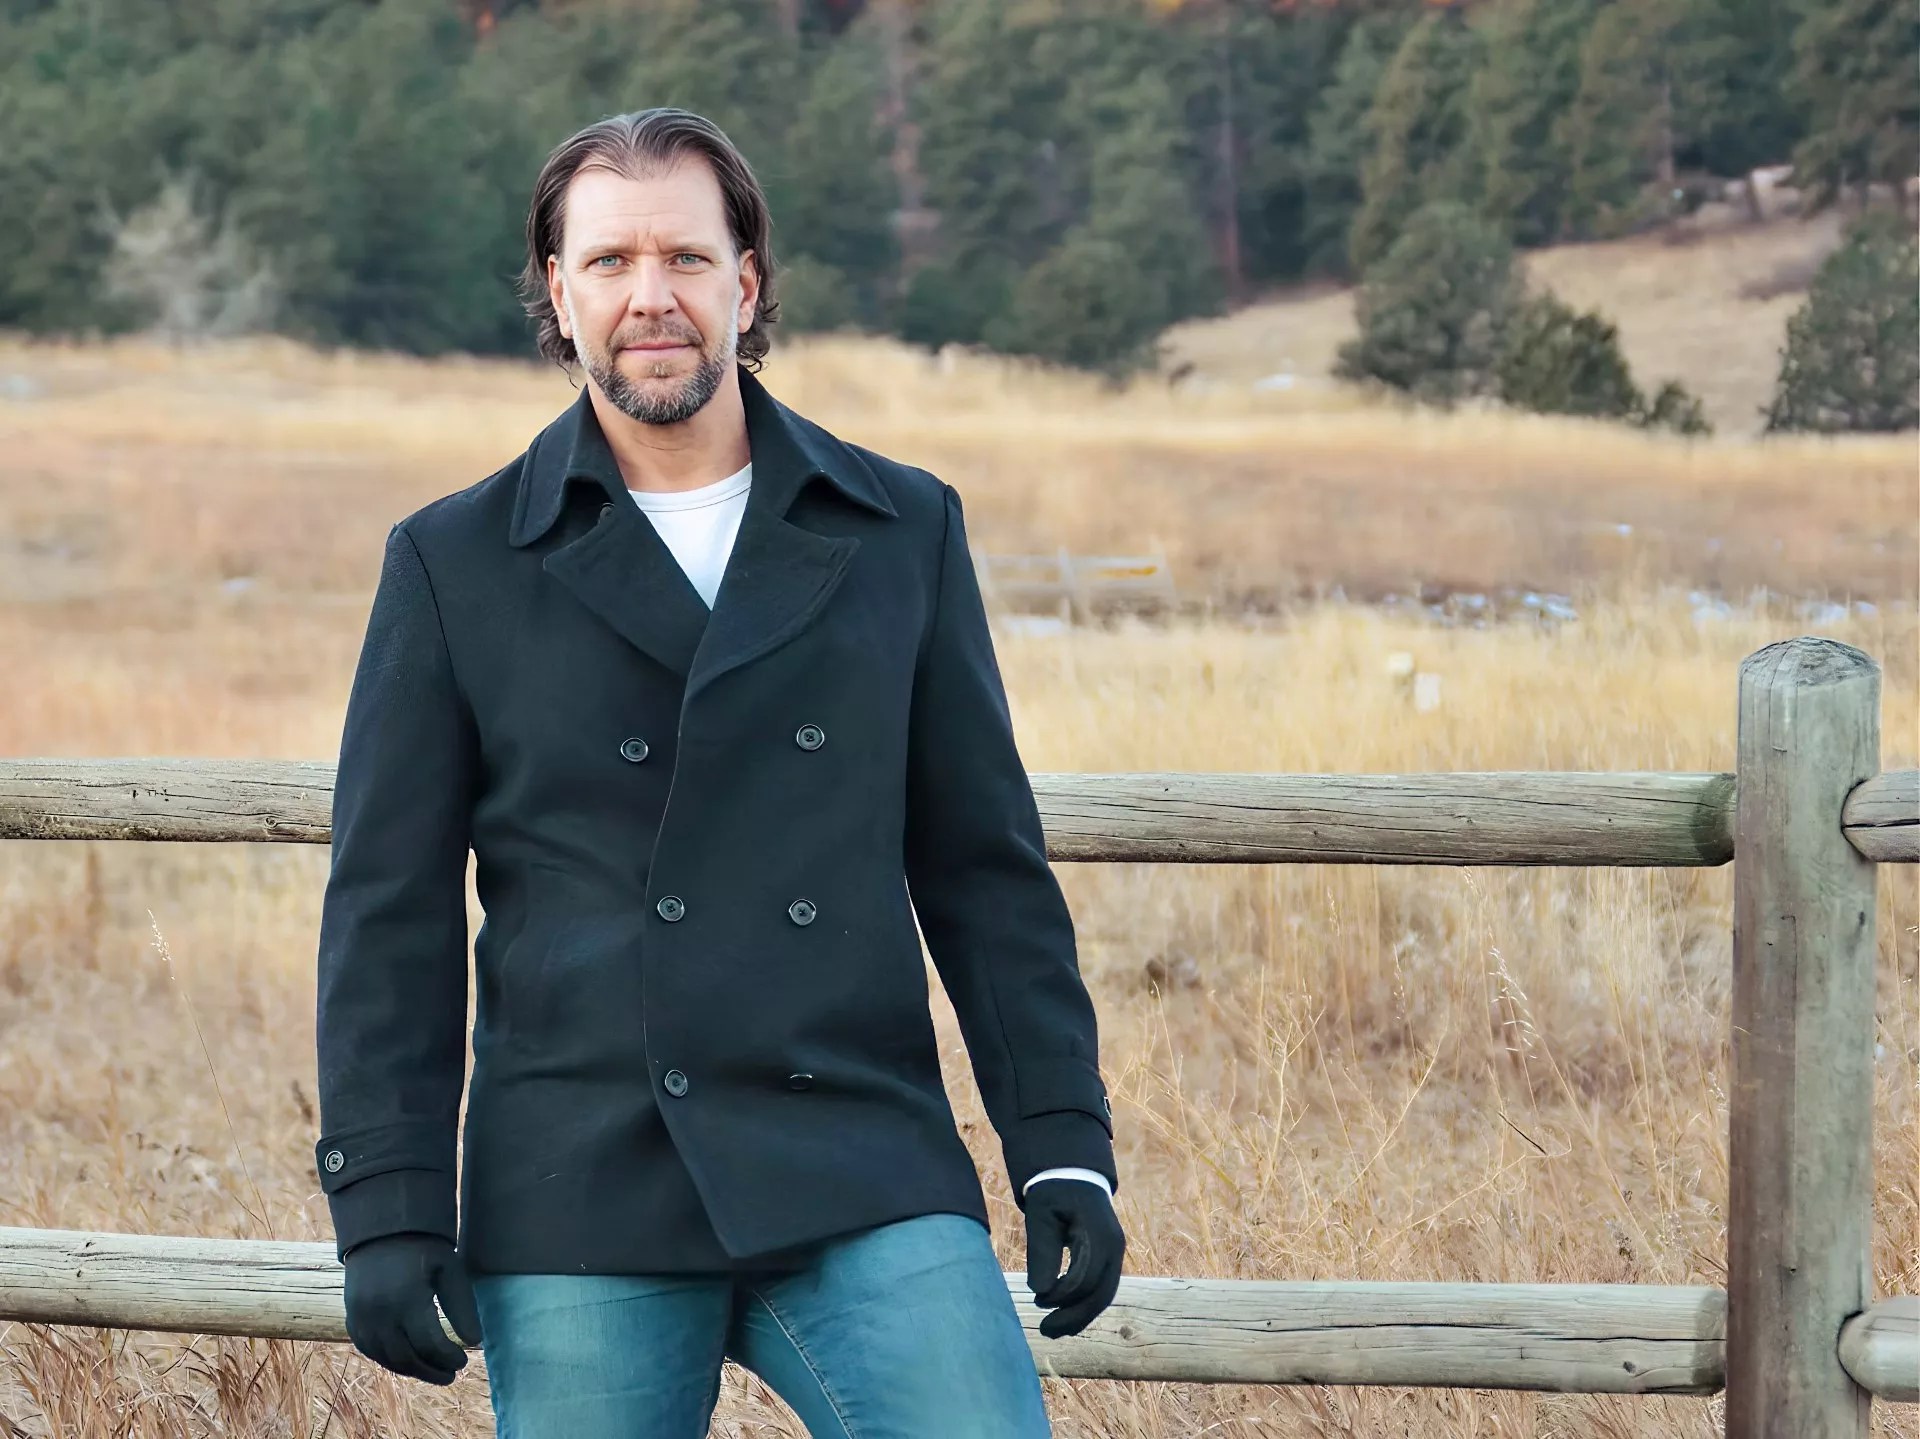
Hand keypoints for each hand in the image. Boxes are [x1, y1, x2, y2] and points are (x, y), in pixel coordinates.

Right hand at [341, 1232, 483, 1384]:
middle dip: (431, 1371)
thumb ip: (462, 1306)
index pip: (429, 1344)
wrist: (381, 1232)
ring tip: (435, 1372)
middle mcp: (379, 1313)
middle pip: (407, 1358)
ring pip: (387, 1359)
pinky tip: (410, 1361)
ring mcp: (361, 1318)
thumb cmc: (423, 1248)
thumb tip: (475, 1341)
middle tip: (452, 1375)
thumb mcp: (450, 1269)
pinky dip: (391, 1361)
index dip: (449, 1357)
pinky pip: (370, 1351)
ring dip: (412, 1370)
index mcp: (406, 1298)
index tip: (465, 1360)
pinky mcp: (351, 1320)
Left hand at [1022, 1177, 1124, 1338]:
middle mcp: (1115, 1247)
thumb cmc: (1053, 1193)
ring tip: (1052, 1330)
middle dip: (1074, 1316)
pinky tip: (1064, 1316)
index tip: (1036, 1299)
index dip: (1061, 1295)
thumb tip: (1038, 1291)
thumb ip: (1041, 1252)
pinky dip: (1084, 1305)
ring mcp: (1116, 1253)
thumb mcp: (1041, 1217)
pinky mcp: (1110, 1259)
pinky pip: (1102, 1288)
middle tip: (1044, 1330)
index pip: (1085, 1278)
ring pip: (1104, 1295)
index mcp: (1099, 1235)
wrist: (1073, 1175)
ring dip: (1079, 1316)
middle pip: (1101, 1294)